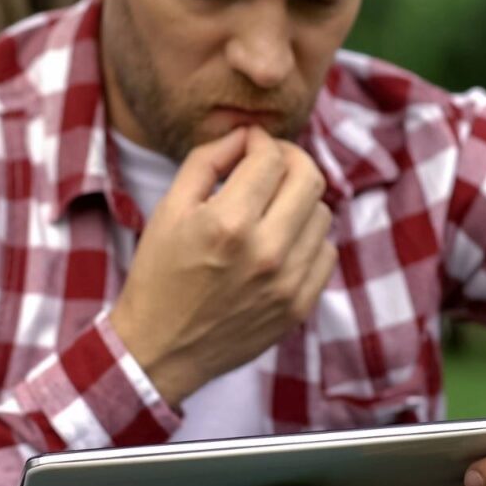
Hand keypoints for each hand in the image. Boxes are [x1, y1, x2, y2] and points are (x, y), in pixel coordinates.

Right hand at [111, 126, 337, 406]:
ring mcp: (288, 283)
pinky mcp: (299, 307)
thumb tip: (245, 136)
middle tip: (271, 165)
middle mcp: (266, 252)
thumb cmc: (159, 276)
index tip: (250, 146)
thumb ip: (207, 161)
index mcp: (228, 223)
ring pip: (322, 214)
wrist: (160, 349)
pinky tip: (281, 242)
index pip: (271, 158)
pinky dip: (308, 239)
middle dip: (291, 160)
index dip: (260, 141)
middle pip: (310, 179)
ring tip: (271, 207)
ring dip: (299, 201)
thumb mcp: (168, 209)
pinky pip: (326, 253)